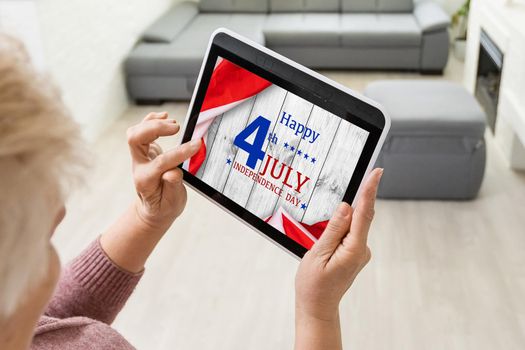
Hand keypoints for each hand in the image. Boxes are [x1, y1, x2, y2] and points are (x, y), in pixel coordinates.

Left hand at [126, 112, 200, 230]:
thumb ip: (173, 187)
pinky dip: (151, 120)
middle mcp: (139, 166)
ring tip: (173, 123)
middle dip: (155, 129)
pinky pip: (141, 130)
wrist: (154, 209)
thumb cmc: (164, 206)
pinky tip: (163, 116)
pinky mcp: (144, 150)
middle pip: (135, 139)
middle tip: (176, 128)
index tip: (196, 145)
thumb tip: (173, 173)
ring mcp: (140, 157)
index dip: (180, 152)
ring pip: (135, 132)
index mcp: (146, 181)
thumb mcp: (172, 204)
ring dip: (153, 123)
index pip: (161, 161)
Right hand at [295, 168, 382, 321]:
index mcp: (353, 249)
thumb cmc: (314, 285)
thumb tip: (346, 207)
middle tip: (330, 223)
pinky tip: (324, 248)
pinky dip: (337, 232)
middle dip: (343, 212)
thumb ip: (334, 229)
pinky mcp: (354, 254)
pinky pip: (348, 234)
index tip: (376, 172)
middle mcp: (361, 250)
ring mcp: (359, 253)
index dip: (369, 190)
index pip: (364, 213)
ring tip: (320, 250)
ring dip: (335, 227)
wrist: (317, 307)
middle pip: (357, 218)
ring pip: (350, 226)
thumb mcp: (318, 254)